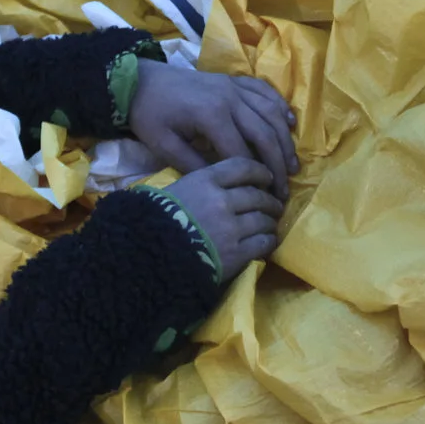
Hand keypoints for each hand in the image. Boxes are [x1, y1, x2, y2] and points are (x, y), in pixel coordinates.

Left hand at [129, 64, 298, 194]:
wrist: (140, 80)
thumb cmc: (149, 115)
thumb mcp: (164, 146)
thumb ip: (195, 166)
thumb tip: (225, 186)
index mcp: (211, 116)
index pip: (242, 153)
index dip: (256, 178)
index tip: (266, 199)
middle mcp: (230, 99)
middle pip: (265, 134)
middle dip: (278, 165)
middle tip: (285, 190)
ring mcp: (234, 87)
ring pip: (271, 113)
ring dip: (285, 140)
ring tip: (293, 164)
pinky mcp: (234, 80)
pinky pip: (265, 91)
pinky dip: (280, 107)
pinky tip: (290, 124)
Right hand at [163, 157, 286, 270]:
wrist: (150, 256)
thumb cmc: (156, 222)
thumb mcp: (176, 191)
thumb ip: (201, 184)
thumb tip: (224, 183)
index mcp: (204, 181)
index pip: (243, 166)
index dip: (260, 171)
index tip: (267, 177)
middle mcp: (221, 200)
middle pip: (258, 195)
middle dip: (270, 200)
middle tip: (274, 205)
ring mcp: (230, 228)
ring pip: (264, 219)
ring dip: (270, 222)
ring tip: (270, 224)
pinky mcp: (236, 254)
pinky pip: (263, 243)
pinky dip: (269, 241)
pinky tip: (267, 242)